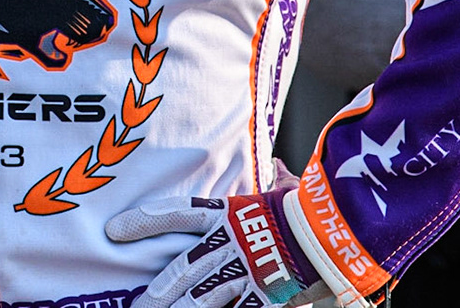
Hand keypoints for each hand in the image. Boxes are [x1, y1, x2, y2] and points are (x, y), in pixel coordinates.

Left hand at [107, 191, 328, 307]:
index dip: (144, 222)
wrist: (344, 230)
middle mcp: (231, 243)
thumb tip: (278, 165)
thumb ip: (273, 185)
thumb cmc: (314, 209)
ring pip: (201, 299)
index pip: (177, 214)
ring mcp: (247, 272)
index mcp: (231, 214)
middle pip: (183, 268)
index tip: (114, 230)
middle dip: (158, 290)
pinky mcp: (266, 297)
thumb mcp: (285, 191)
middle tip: (137, 304)